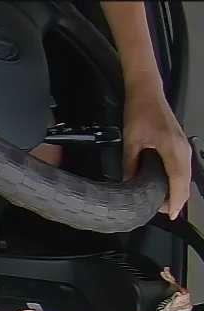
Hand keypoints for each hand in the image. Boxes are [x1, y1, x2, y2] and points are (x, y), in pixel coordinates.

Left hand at [122, 75, 191, 219]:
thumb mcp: (131, 141)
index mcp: (173, 149)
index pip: (179, 182)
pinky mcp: (180, 145)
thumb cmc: (140, 112)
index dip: (175, 200)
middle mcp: (183, 149)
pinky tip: (164, 186)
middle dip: (175, 199)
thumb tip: (127, 182)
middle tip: (160, 212)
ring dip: (176, 191)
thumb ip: (130, 164)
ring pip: (185, 176)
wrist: (147, 93)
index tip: (170, 215)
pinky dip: (176, 181)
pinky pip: (182, 168)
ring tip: (159, 202)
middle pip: (185, 182)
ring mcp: (184, 146)